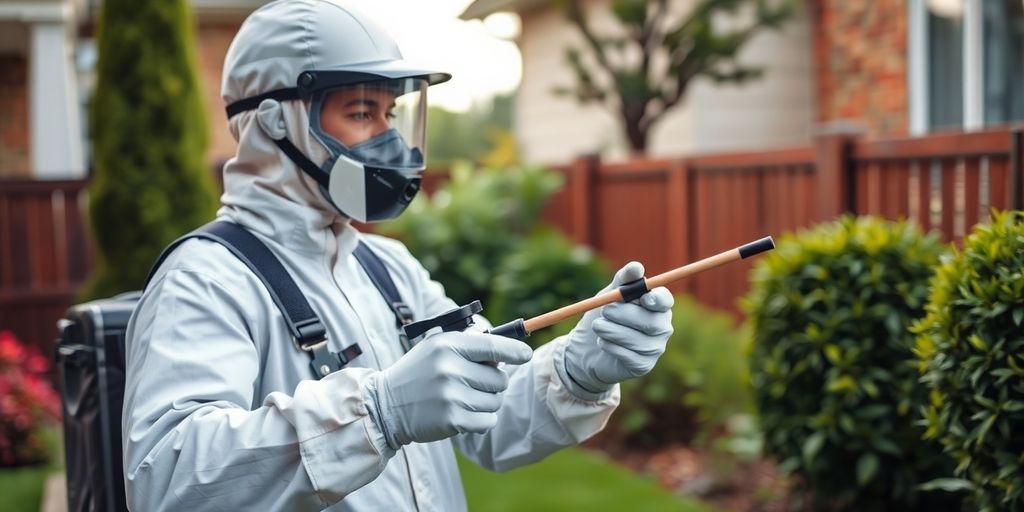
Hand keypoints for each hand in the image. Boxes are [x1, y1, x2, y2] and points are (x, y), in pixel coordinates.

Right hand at [365, 330, 532, 448]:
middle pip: (499, 378)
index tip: (525, 355)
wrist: (385, 406)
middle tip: (471, 384)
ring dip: (486, 403)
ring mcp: (451, 395)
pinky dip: (481, 420)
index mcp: (448, 345)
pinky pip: (488, 421)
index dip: (515, 351)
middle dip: (492, 383)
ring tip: (462, 399)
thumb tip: (506, 354)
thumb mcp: (436, 349)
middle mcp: (450, 368)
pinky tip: (461, 415)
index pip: (493, 346)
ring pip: (495, 401)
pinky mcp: (453, 420)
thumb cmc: (418, 373)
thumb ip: (469, 346)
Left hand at [563, 262, 673, 394]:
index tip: (643, 297)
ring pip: (639, 340)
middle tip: (605, 310)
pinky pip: (630, 356)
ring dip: (613, 331)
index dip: (657, 299)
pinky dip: (611, 346)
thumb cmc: (604, 316)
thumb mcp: (609, 295)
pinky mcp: (643, 365)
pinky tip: (602, 342)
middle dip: (626, 315)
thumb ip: (623, 281)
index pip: (665, 301)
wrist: (587, 348)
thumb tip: (636, 267)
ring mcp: (654, 348)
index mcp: (657, 306)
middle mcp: (661, 327)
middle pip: (653, 322)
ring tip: (597, 326)